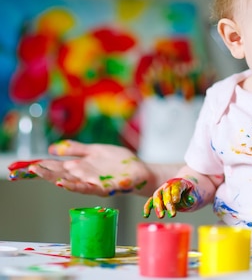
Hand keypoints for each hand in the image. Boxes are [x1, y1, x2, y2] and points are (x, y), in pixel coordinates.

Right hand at [8, 140, 150, 195]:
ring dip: (60, 181)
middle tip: (31, 169)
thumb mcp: (94, 151)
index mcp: (81, 168)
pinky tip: (68, 183)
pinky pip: (91, 188)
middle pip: (62, 176)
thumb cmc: (117, 162)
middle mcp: (85, 177)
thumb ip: (76, 150)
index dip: (43, 166)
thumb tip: (52, 149)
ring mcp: (95, 183)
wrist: (139, 170)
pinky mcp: (108, 187)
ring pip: (74, 184)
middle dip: (47, 174)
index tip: (26, 164)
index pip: (58, 168)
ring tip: (47, 177)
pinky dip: (79, 186)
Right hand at [144, 178, 198, 218]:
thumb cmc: (191, 193)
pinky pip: (151, 201)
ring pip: (157, 197)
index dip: (176, 193)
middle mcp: (169, 185)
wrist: (186, 189)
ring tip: (161, 217)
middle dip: (168, 203)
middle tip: (173, 215)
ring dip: (158, 207)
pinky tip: (146, 215)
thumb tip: (190, 200)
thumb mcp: (195, 195)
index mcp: (180, 182)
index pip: (177, 187)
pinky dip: (147, 208)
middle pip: (166, 192)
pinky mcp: (158, 198)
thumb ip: (192, 197)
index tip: (176, 201)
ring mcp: (162, 191)